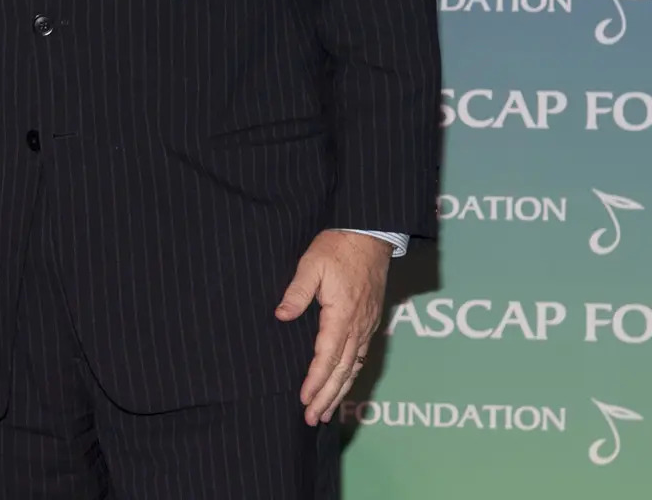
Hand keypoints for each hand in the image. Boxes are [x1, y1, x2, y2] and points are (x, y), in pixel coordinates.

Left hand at [276, 229, 392, 425]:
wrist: (370, 234)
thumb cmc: (337, 247)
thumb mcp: (310, 264)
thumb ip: (296, 292)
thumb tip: (281, 315)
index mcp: (342, 315)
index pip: (327, 357)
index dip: (316, 381)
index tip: (304, 399)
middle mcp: (358, 326)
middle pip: (342, 370)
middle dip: (327, 396)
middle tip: (312, 418)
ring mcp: (367, 325)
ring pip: (354, 367)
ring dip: (339, 391)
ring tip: (326, 412)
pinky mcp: (370, 321)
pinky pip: (361, 356)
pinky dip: (351, 375)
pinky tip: (343, 384)